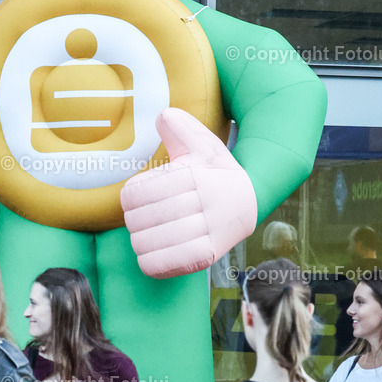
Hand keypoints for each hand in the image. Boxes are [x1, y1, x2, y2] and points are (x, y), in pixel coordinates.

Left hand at [120, 108, 257, 278]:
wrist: (250, 199)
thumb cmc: (215, 171)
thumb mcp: (201, 143)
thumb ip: (179, 127)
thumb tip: (163, 116)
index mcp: (195, 175)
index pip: (135, 194)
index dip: (130, 198)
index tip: (140, 198)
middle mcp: (203, 203)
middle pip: (138, 220)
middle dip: (135, 220)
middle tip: (145, 218)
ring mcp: (208, 232)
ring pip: (146, 244)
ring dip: (141, 241)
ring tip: (150, 234)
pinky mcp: (207, 257)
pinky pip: (159, 266)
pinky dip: (150, 261)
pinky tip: (157, 252)